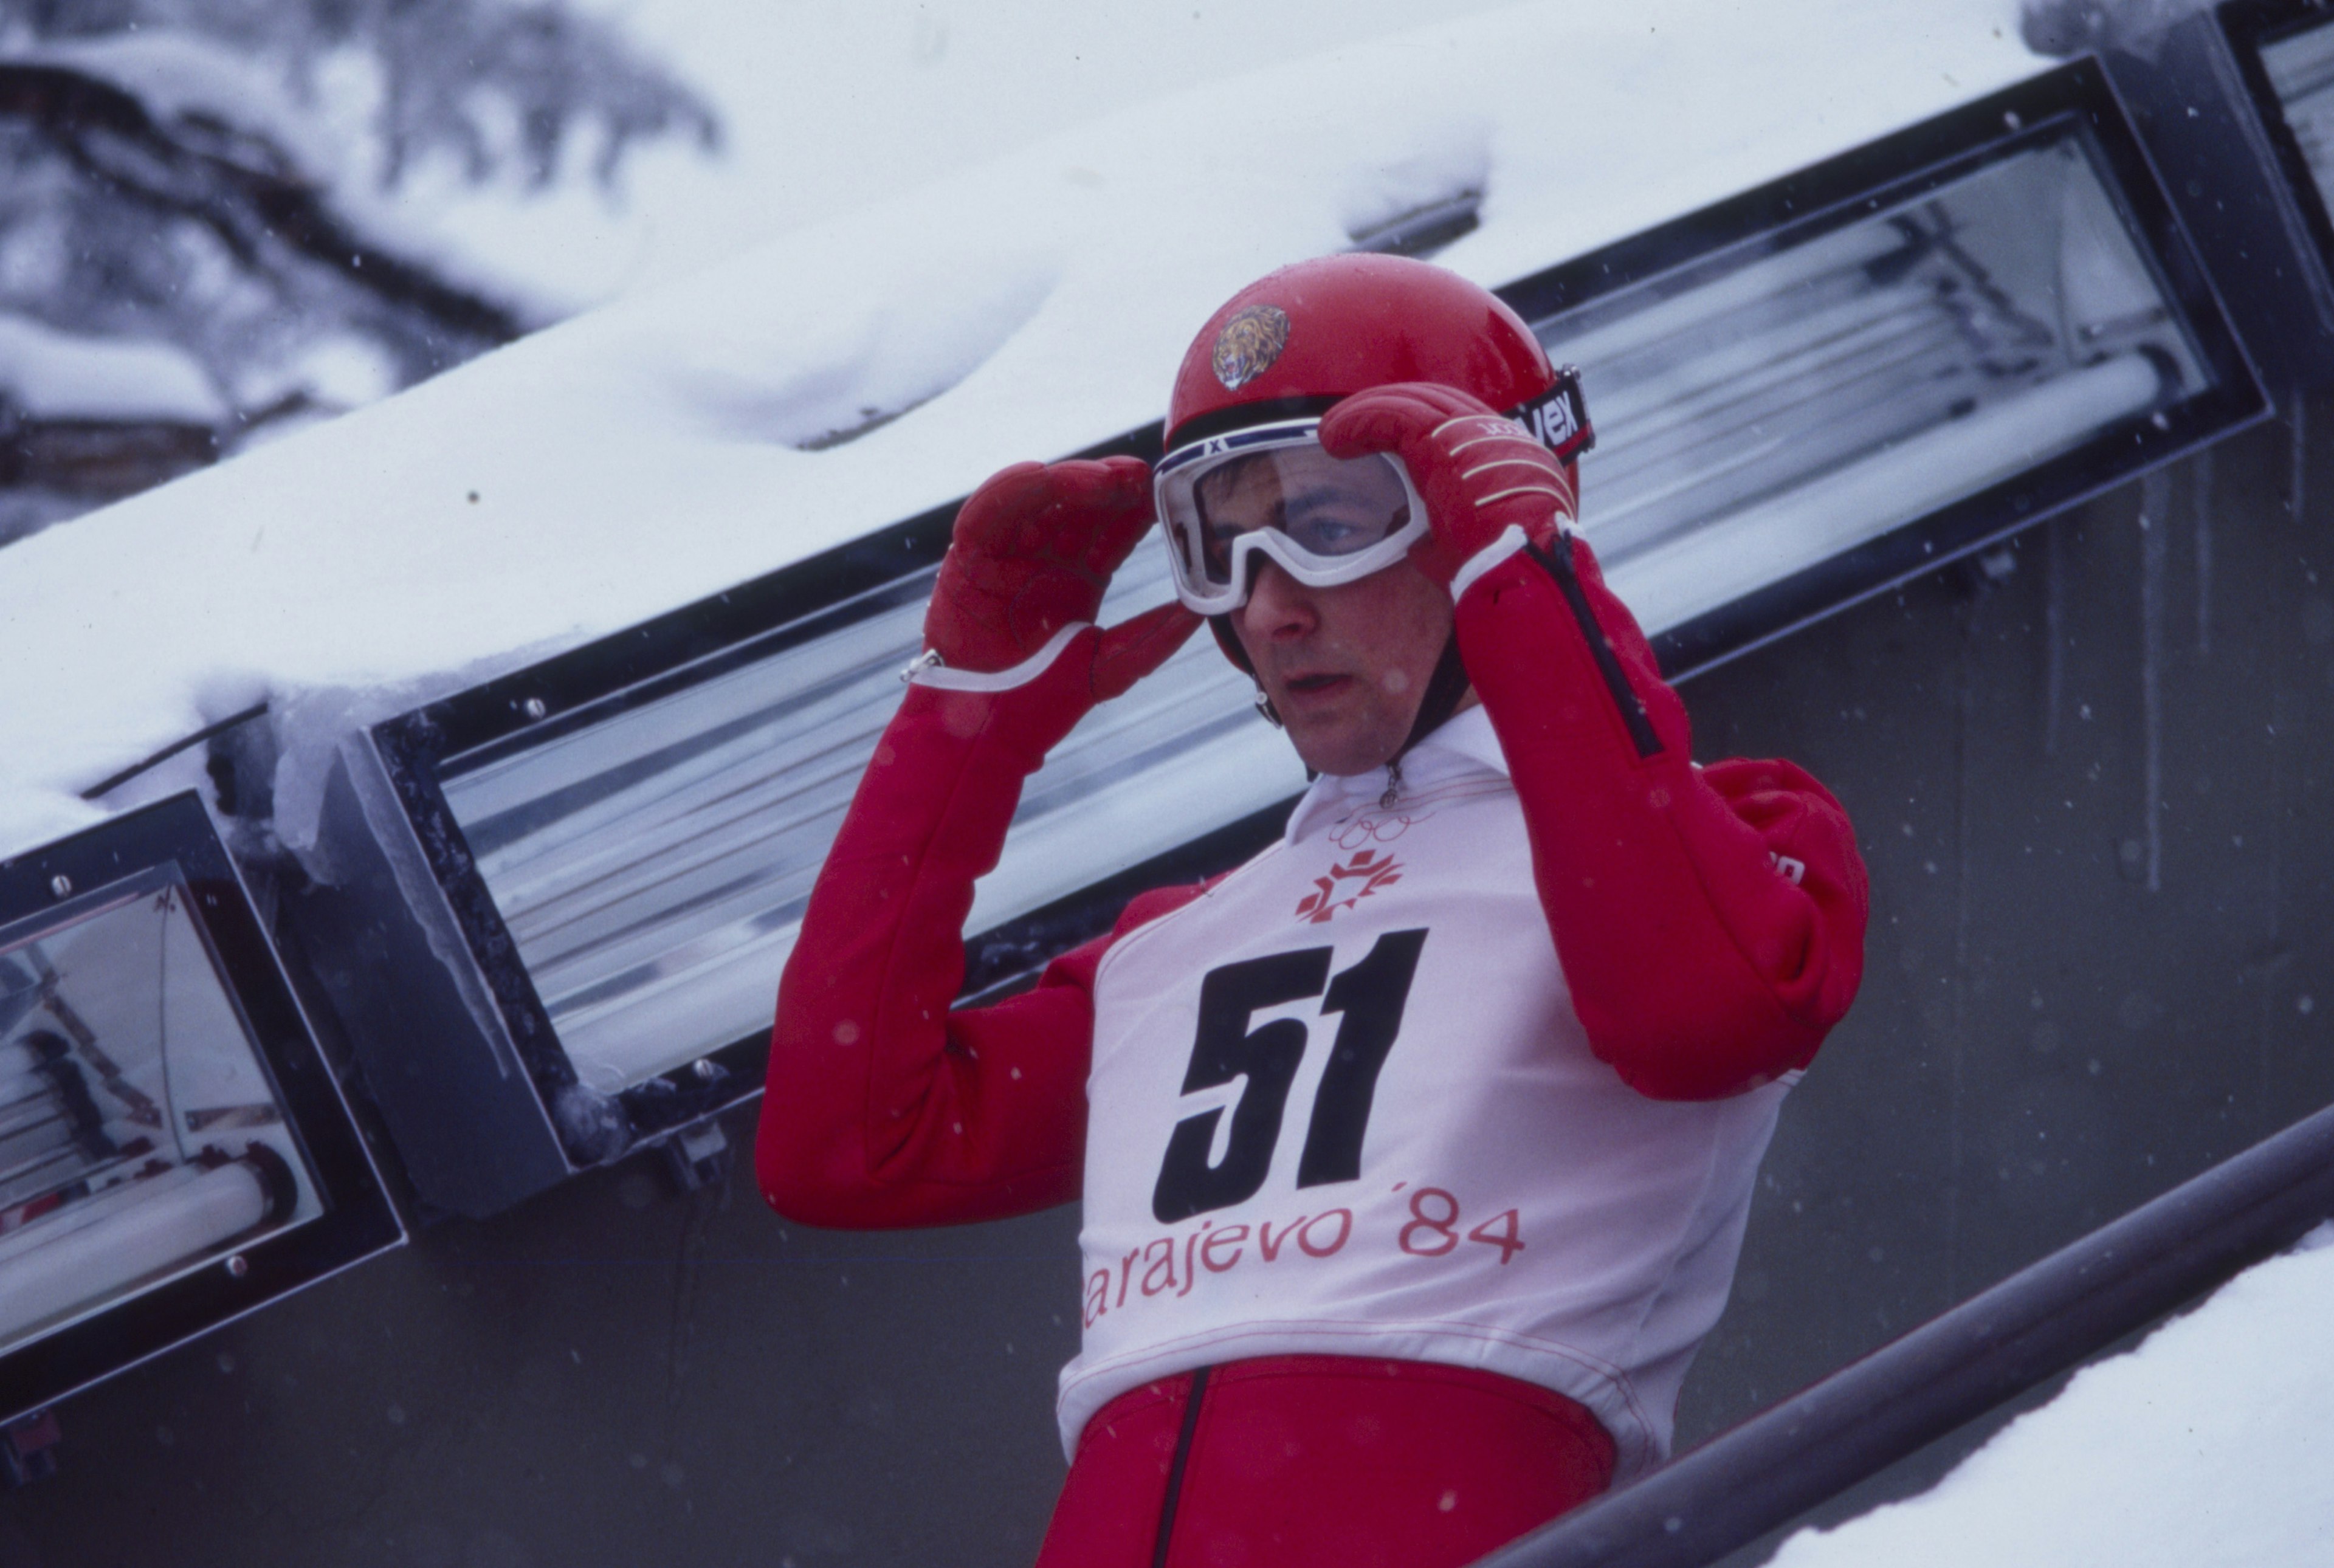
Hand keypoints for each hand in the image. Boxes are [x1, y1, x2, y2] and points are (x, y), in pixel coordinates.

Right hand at [927, 456, 1199, 694]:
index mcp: (1079, 577)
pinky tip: (1044, 477)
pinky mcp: (969, 557)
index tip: (1166, 496)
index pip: (1113, 531)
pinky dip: (1013, 489)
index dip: (1138, 510)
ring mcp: (1008, 554)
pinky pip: (988, 511)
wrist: (989, 728)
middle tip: (1142, 477)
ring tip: (1107, 479)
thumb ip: (1154, 637)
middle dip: (1111, 486)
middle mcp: (1045, 558)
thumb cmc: (1044, 700)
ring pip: (1039, 499)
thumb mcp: (1111, 666)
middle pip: (1080, 506)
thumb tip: (1201, 609)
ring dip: (1072, 481)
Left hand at [1319, 383, 1577, 588]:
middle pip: (1436, 403)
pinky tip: (1332, 437)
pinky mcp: (1440, 438)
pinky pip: (1390, 415)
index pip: (1462, 423)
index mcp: (1510, 456)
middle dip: (1392, 408)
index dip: (1421, 424)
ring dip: (1366, 413)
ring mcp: (1470, 431)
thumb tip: (1418, 549)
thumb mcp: (1473, 550)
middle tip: (1356, 425)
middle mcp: (1495, 434)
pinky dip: (1357, 422)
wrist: (1520, 564)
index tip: (1390, 436)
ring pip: (1410, 402)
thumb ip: (1444, 540)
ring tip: (1333, 431)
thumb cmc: (1500, 570)